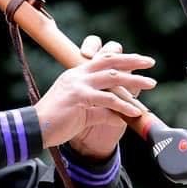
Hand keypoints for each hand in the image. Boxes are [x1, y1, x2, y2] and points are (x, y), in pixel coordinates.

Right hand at [34, 35, 155, 159]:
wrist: (35, 129)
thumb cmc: (56, 122)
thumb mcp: (83, 113)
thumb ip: (101, 112)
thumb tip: (119, 117)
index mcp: (77, 74)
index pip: (102, 59)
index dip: (121, 58)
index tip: (138, 61)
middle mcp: (78, 74)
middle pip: (109, 60)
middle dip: (132, 60)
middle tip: (150, 62)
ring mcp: (78, 84)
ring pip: (112, 77)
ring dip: (134, 80)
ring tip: (151, 83)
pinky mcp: (79, 97)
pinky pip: (107, 99)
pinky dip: (124, 105)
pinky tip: (135, 111)